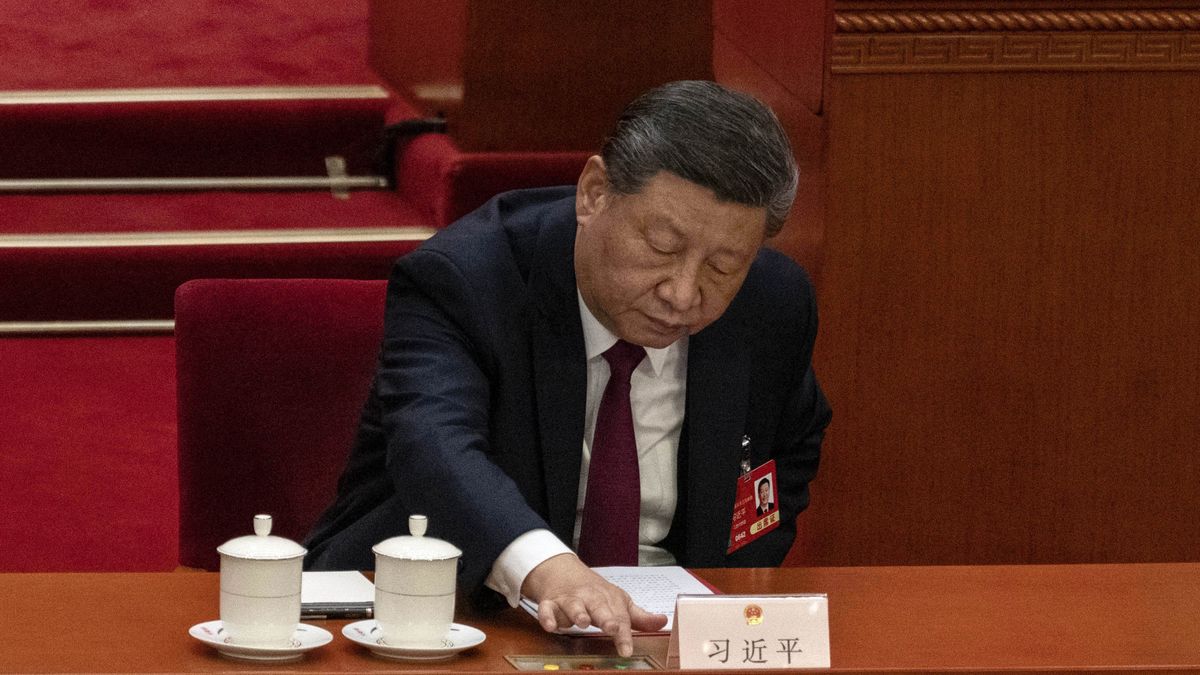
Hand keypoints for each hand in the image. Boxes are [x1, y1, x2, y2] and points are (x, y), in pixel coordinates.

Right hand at [521, 553, 667, 656]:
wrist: (562, 571)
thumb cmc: (594, 592)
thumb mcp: (618, 602)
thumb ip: (639, 617)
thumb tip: (663, 622)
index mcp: (608, 599)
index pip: (619, 617)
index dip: (624, 634)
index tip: (627, 649)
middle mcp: (589, 598)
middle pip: (598, 607)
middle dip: (605, 618)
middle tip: (611, 628)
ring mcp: (569, 600)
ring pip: (573, 606)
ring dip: (577, 613)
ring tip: (581, 622)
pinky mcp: (550, 603)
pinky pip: (547, 609)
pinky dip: (547, 616)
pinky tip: (550, 625)